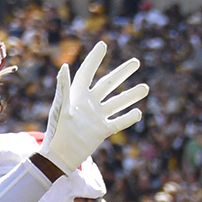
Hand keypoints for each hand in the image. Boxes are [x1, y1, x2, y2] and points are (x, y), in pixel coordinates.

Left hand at [40, 41, 147, 175]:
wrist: (60, 156)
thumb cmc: (57, 132)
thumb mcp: (61, 108)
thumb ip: (64, 88)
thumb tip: (64, 66)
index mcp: (77, 95)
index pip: (87, 72)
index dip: (94, 59)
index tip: (103, 45)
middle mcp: (88, 103)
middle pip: (108, 84)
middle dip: (122, 73)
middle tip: (136, 62)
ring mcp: (96, 117)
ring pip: (117, 102)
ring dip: (131, 95)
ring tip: (145, 88)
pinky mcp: (102, 131)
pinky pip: (118, 122)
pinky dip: (128, 118)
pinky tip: (138, 112)